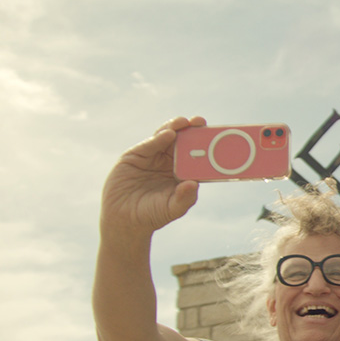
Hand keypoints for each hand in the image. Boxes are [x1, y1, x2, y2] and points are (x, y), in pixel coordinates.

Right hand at [100, 116, 205, 236]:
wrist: (123, 219)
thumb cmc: (152, 214)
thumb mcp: (172, 208)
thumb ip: (184, 198)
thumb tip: (194, 184)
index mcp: (182, 172)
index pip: (197, 155)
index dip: (205, 144)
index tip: (215, 136)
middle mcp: (169, 162)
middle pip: (183, 141)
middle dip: (192, 130)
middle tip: (200, 122)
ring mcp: (153, 157)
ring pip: (166, 138)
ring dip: (176, 128)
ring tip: (184, 122)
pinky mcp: (135, 156)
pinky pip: (149, 144)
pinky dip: (158, 138)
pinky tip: (168, 134)